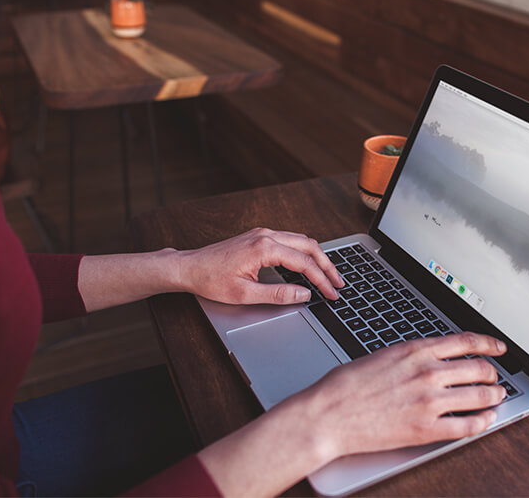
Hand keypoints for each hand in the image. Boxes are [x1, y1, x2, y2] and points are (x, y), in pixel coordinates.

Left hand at [177, 227, 343, 304]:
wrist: (189, 267)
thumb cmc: (211, 280)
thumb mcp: (246, 294)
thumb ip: (279, 294)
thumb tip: (304, 294)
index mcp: (264, 248)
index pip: (304, 263)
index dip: (321, 280)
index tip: (332, 294)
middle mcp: (266, 235)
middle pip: (309, 246)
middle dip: (327, 266)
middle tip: (339, 284)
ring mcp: (263, 233)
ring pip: (301, 240)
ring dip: (317, 257)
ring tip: (328, 275)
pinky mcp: (259, 236)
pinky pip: (290, 240)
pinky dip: (305, 252)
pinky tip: (309, 264)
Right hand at [197, 332, 505, 496]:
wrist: (329, 414)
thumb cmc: (346, 385)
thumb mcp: (382, 355)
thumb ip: (411, 356)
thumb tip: (432, 358)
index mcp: (416, 350)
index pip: (466, 342)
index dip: (489, 343)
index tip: (498, 347)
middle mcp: (428, 372)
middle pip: (479, 368)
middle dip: (492, 373)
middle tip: (495, 377)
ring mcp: (430, 401)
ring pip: (480, 396)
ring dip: (494, 397)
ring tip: (496, 398)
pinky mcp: (427, 429)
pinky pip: (468, 426)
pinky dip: (483, 423)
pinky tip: (485, 421)